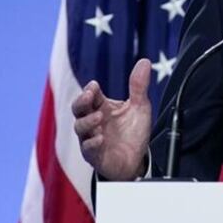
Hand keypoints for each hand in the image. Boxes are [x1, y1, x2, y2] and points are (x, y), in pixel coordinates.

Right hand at [72, 59, 152, 179]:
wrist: (136, 160)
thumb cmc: (133, 132)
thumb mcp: (140, 107)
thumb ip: (138, 86)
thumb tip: (144, 61)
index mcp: (101, 107)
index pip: (90, 95)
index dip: (90, 89)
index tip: (95, 86)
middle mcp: (93, 121)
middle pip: (78, 109)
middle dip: (81, 101)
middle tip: (88, 96)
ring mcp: (91, 138)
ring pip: (80, 128)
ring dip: (87, 122)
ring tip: (99, 118)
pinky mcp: (94, 155)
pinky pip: (87, 148)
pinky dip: (92, 143)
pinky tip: (100, 139)